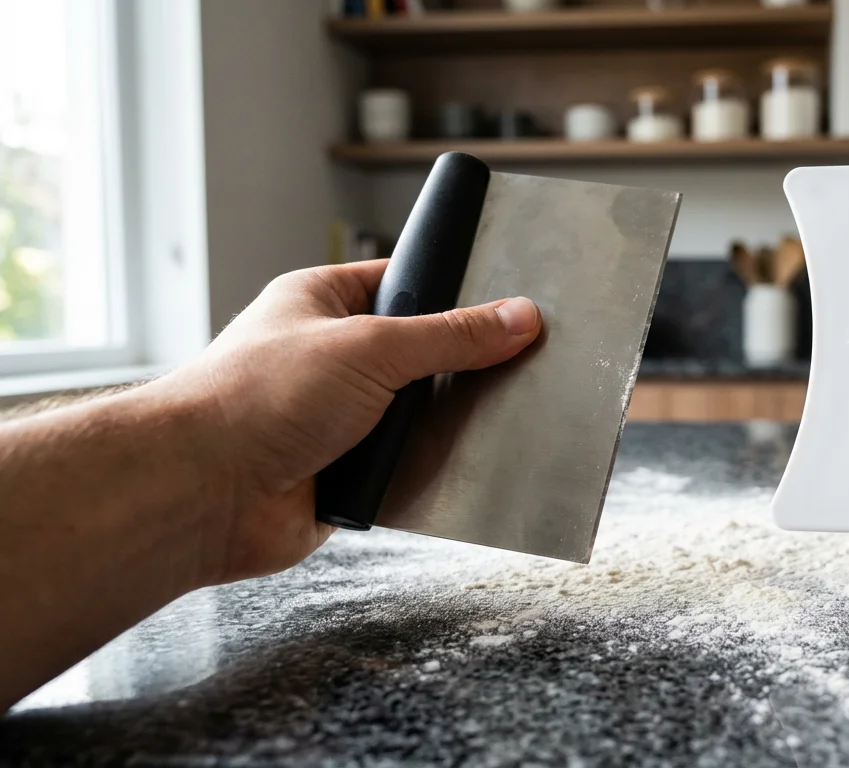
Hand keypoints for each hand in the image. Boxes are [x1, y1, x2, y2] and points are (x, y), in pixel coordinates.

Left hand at [155, 260, 540, 585]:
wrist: (200, 494)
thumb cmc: (250, 400)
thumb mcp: (368, 347)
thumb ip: (449, 335)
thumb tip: (516, 317)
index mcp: (322, 304)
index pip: (404, 281)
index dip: (453, 289)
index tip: (506, 299)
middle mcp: (328, 358)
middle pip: (420, 354)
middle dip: (453, 368)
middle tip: (502, 364)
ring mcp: (337, 418)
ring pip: (417, 416)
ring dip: (434, 426)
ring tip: (467, 421)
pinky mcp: (346, 472)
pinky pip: (406, 467)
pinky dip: (421, 471)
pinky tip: (441, 469)